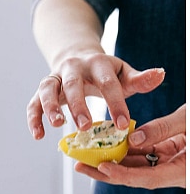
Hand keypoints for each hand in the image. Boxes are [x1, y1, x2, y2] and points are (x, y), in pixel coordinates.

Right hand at [27, 52, 164, 139]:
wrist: (77, 58)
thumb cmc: (105, 73)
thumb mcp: (123, 73)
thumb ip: (140, 78)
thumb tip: (160, 75)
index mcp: (97, 63)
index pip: (107, 83)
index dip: (115, 103)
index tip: (123, 125)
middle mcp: (72, 67)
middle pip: (73, 84)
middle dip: (78, 106)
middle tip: (85, 127)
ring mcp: (55, 77)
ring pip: (47, 89)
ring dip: (50, 107)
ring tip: (57, 125)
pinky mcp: (42, 90)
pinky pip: (33, 103)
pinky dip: (33, 118)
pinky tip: (38, 135)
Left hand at [75, 104, 185, 188]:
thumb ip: (164, 128)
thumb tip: (134, 137)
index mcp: (184, 172)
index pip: (147, 179)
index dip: (123, 175)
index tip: (103, 167)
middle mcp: (176, 172)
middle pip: (135, 176)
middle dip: (106, 172)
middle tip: (78, 164)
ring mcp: (172, 164)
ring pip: (137, 166)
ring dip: (111, 160)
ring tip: (84, 155)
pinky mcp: (169, 154)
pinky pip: (144, 155)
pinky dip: (125, 150)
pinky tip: (105, 144)